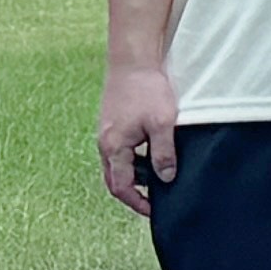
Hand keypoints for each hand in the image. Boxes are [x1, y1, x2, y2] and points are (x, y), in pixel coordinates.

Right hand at [95, 57, 178, 210]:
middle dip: (133, 193)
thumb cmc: (146, 89)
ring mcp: (106, 133)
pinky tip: (151, 153)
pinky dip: (133, 160)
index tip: (154, 210)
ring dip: (134, 175)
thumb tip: (166, 178)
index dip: (137, 202)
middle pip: (114, 179)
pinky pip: (119, 151)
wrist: (132, 59)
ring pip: (116, 165)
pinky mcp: (112, 123)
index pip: (121, 187)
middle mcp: (104, 143)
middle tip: (154, 200)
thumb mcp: (162, 123)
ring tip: (157, 177)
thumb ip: (163, 153)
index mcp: (113, 148)